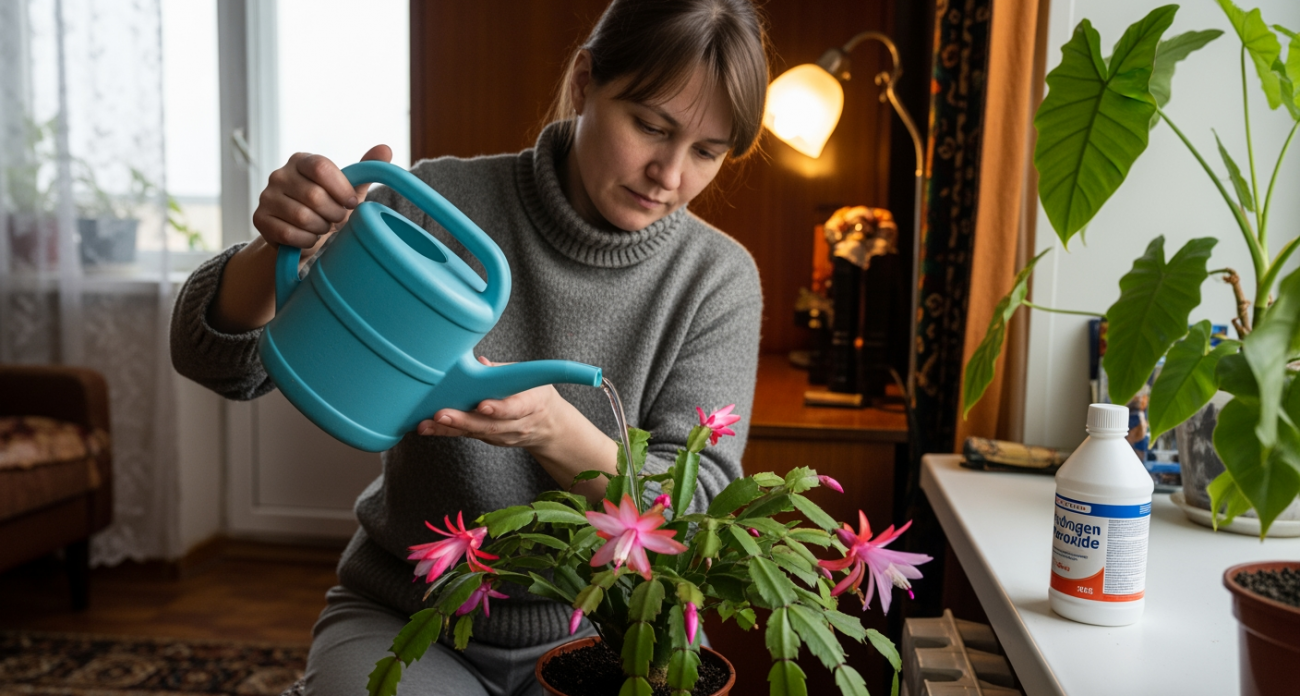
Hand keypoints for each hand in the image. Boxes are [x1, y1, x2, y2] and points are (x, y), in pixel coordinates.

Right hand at [252, 144, 391, 255]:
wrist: (303, 235)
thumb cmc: (330, 207)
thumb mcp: (349, 189)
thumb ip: (366, 168)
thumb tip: (385, 149)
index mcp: (302, 160)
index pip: (321, 168)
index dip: (341, 189)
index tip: (351, 203)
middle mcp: (279, 174)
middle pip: (314, 195)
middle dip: (334, 214)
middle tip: (337, 219)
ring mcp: (266, 196)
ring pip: (302, 217)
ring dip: (321, 228)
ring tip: (324, 227)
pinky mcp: (259, 219)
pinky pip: (288, 234)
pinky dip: (306, 241)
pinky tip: (310, 238)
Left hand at [416, 356, 563, 448]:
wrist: (549, 426)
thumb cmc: (534, 394)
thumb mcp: (528, 378)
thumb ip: (503, 371)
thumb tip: (479, 362)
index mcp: (532, 403)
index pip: (515, 408)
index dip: (499, 409)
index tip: (482, 406)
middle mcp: (518, 424)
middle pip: (490, 425)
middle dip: (463, 420)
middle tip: (441, 414)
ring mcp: (504, 436)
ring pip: (475, 433)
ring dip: (449, 429)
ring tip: (426, 424)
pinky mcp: (491, 440)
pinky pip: (468, 436)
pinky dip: (447, 432)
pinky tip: (428, 428)